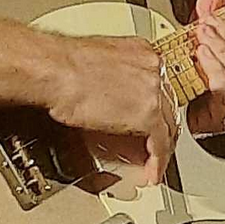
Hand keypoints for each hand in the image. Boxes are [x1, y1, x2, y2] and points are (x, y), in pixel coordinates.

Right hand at [46, 34, 177, 185]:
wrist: (55, 70)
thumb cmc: (63, 66)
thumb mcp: (100, 63)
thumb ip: (116, 77)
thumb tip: (115, 97)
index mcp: (142, 52)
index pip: (161, 86)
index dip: (159, 108)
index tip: (155, 121)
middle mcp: (153, 68)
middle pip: (169, 106)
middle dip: (164, 130)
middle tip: (156, 146)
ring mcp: (153, 91)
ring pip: (169, 126)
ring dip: (161, 148)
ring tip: (154, 163)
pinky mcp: (148, 115)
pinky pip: (159, 144)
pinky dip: (157, 161)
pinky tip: (152, 171)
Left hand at [185, 0, 224, 136]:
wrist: (171, 105)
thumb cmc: (193, 72)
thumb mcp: (204, 34)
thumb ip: (214, 6)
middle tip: (211, 23)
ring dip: (222, 49)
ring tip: (203, 36)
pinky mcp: (220, 116)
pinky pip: (224, 91)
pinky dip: (213, 68)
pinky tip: (201, 56)